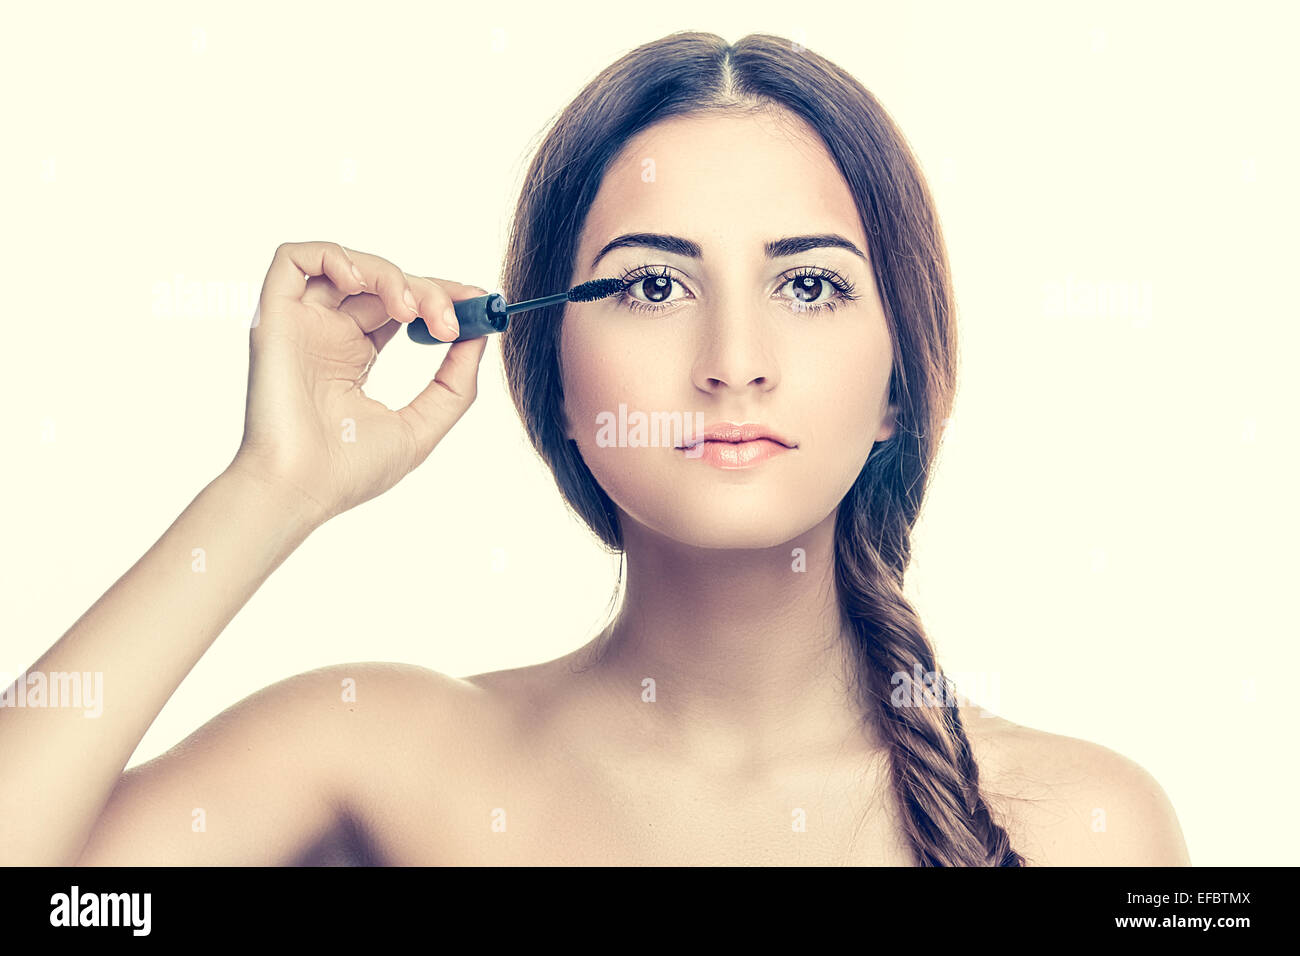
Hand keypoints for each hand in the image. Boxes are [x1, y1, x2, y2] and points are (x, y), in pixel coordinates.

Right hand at [229, 240, 489, 524]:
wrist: (300, 489)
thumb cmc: (349, 471)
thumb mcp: (422, 426)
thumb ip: (455, 385)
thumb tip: (479, 338)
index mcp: (354, 356)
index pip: (401, 305)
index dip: (440, 297)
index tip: (478, 306)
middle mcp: (327, 333)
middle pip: (383, 284)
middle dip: (428, 291)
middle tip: (451, 323)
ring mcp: (301, 323)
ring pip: (349, 264)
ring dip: (391, 275)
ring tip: (412, 312)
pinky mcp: (274, 315)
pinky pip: (294, 258)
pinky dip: (335, 257)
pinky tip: (361, 285)